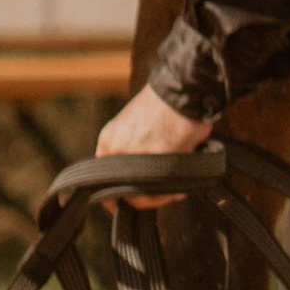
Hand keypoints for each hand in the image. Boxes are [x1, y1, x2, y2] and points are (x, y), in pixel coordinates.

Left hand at [94, 85, 212, 205]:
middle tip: (163, 194)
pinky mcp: (155, 165)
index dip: (122, 192)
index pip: (107, 180)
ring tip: (176, 190)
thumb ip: (132, 150)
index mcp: (109, 141)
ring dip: (160, 197)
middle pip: (125, 192)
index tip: (134, 198)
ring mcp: (133, 160)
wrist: (182, 91)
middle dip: (145, 197)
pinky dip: (173, 193)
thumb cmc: (166, 106)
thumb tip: (142, 176)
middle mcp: (115, 151)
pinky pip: (162, 192)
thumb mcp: (135, 125)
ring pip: (143, 196)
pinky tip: (182, 188)